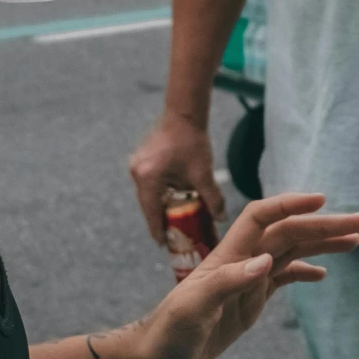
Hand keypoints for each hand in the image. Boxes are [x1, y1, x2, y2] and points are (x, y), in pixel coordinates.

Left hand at [121, 193, 358, 358]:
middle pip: (287, 233)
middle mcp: (240, 262)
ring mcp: (246, 281)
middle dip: (323, 225)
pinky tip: (323, 273)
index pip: (262, 218)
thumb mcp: (193, 310)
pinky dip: (304, 271)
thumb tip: (266, 261)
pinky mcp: (249, 302)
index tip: (322, 201)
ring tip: (354, 241)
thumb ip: (227, 282)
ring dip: (321, 243)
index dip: (290, 205)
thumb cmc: (167, 334)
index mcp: (227, 257)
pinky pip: (283, 279)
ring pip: (290, 252)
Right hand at [127, 108, 223, 242]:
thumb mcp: (203, 174)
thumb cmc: (193, 142)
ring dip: (160, 207)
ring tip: (173, 221)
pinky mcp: (142, 160)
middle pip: (148, 205)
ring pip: (148, 195)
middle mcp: (138, 173)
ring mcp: (137, 166)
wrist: (184, 114)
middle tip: (171, 237)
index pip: (151, 212)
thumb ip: (212, 198)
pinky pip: (149, 184)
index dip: (158, 230)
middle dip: (160, 220)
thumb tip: (220, 219)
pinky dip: (160, 194)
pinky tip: (172, 201)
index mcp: (149, 178)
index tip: (164, 245)